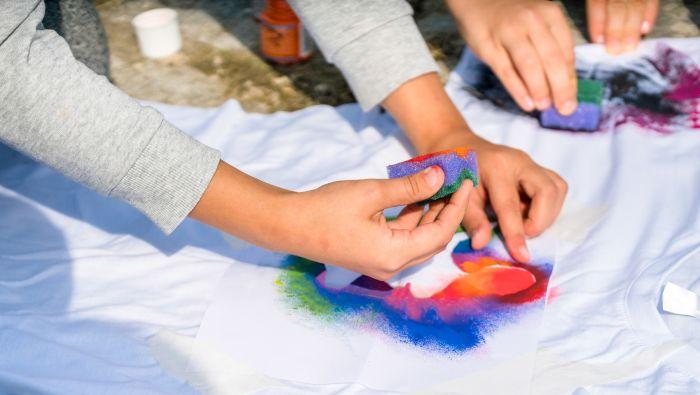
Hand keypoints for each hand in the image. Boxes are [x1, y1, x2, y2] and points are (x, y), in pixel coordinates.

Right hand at [288, 166, 471, 279]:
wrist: (290, 225)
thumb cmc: (326, 209)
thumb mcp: (371, 193)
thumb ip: (409, 187)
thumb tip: (440, 176)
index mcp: (394, 254)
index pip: (440, 232)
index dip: (457, 206)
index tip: (465, 181)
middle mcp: (393, 265)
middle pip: (434, 239)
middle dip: (448, 210)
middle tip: (456, 180)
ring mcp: (383, 262)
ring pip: (419, 238)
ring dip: (431, 212)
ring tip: (440, 183)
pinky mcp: (374, 254)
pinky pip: (403, 238)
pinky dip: (413, 217)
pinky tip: (417, 195)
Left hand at [422, 131, 566, 262]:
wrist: (460, 147)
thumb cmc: (456, 174)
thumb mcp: (457, 196)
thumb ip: (471, 220)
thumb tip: (481, 244)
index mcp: (496, 167)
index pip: (510, 205)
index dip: (516, 233)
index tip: (522, 256)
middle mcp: (519, 161)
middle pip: (548, 191)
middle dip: (541, 220)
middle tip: (524, 233)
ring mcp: (531, 162)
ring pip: (557, 188)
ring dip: (547, 214)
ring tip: (525, 224)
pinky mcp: (538, 168)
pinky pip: (555, 188)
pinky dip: (547, 206)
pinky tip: (528, 213)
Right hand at [447, 0, 576, 114]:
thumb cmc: (512, 16)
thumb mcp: (538, 21)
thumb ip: (551, 46)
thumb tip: (564, 83)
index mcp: (550, 14)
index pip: (566, 51)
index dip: (570, 78)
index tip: (572, 99)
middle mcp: (532, 21)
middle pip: (551, 59)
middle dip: (561, 88)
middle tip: (566, 110)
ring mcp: (509, 33)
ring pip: (529, 65)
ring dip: (540, 89)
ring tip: (545, 107)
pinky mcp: (488, 46)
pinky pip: (506, 71)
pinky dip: (518, 90)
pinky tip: (526, 104)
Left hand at [586, 0, 658, 53]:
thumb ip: (596, 6)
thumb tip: (596, 34)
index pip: (597, 1)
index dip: (597, 20)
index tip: (597, 40)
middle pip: (617, 3)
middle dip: (616, 28)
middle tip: (615, 50)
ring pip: (636, 3)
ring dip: (633, 26)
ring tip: (630, 46)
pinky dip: (650, 14)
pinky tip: (645, 29)